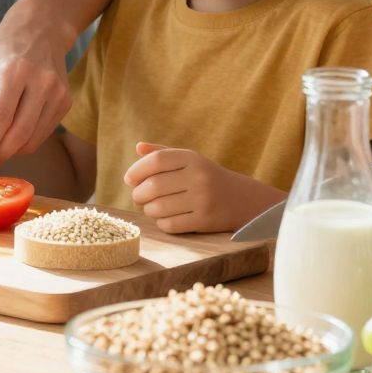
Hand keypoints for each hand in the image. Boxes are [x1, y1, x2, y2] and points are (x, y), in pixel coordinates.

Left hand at [0, 0, 74, 172]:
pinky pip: (43, 134)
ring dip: (10, 152)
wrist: (40, 29)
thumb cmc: (3, 49)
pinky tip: (11, 136)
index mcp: (14, 72)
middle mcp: (40, 82)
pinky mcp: (65, 101)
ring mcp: (57, 93)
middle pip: (19, 133)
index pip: (0, 118)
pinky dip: (25, 142)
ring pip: (33, 139)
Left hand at [122, 144, 276, 234]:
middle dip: (139, 193)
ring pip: (158, 208)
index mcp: (192, 158)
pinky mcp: (204, 220)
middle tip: (139, 196)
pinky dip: (161, 223)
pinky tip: (165, 218)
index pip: (156, 160)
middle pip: (153, 186)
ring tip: (152, 207)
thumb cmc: (207, 177)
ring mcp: (203, 199)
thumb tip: (138, 148)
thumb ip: (163, 152)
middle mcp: (198, 177)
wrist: (242, 199)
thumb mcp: (190, 160)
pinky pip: (170, 224)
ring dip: (148, 210)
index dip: (137, 170)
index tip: (129, 179)